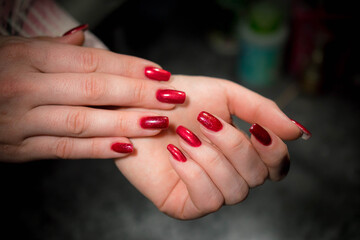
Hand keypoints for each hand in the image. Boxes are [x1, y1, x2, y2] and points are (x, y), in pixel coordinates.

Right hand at [0, 33, 183, 161]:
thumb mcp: (15, 48)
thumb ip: (53, 47)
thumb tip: (85, 36)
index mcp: (29, 57)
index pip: (92, 62)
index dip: (129, 67)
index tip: (159, 72)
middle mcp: (26, 87)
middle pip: (95, 90)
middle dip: (138, 94)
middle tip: (172, 97)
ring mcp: (22, 121)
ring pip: (83, 122)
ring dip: (125, 123)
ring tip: (158, 122)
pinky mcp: (19, 149)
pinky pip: (65, 149)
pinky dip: (97, 150)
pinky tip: (126, 147)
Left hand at [115, 75, 306, 218]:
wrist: (138, 106)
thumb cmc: (179, 100)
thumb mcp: (225, 95)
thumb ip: (262, 110)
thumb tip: (299, 133)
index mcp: (243, 151)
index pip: (277, 165)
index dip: (273, 150)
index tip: (255, 127)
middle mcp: (230, 175)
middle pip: (257, 177)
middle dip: (233, 146)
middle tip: (205, 121)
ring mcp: (209, 192)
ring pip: (235, 191)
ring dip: (211, 158)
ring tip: (185, 135)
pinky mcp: (184, 205)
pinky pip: (207, 201)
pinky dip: (193, 173)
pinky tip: (176, 153)